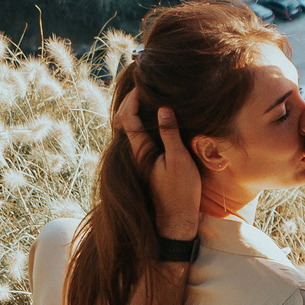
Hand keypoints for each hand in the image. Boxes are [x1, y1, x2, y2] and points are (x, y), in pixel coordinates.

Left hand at [115, 87, 202, 238]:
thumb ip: (169, 133)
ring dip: (138, 111)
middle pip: (125, 121)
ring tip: (152, 96)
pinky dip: (146, 122)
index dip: (132, 99)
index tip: (143, 84)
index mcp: (140, 150)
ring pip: (133, 129)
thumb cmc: (180, 191)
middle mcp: (136, 153)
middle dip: (131, 102)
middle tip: (144, 86)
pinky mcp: (150, 163)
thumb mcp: (178, 159)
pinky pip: (143, 137)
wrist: (177, 220)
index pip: (127, 118)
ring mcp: (142, 159)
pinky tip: (160, 118)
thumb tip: (162, 108)